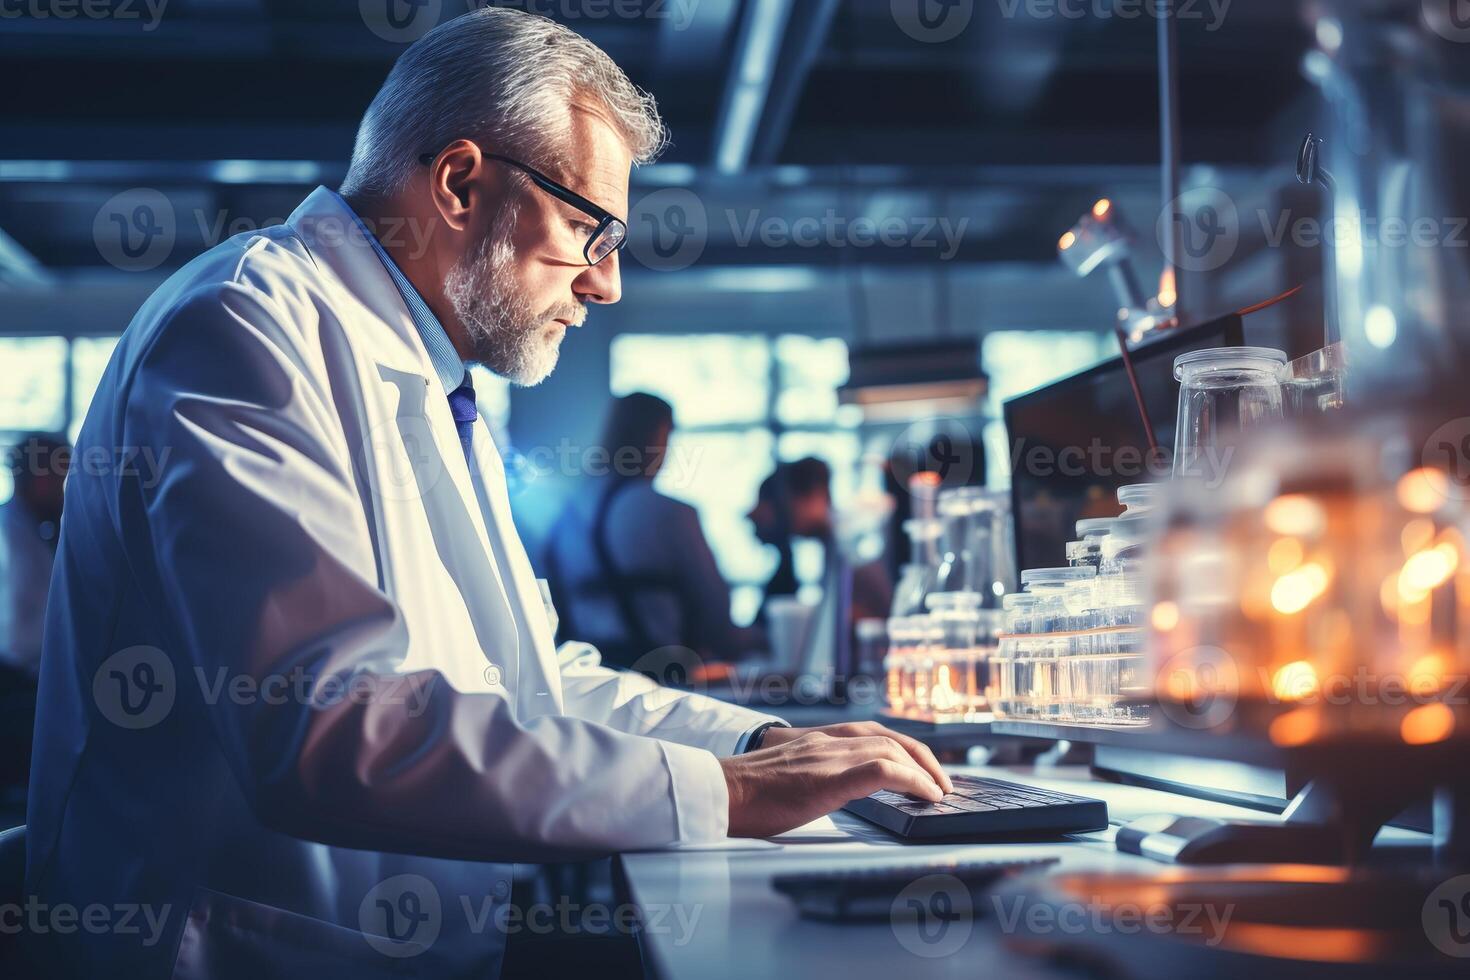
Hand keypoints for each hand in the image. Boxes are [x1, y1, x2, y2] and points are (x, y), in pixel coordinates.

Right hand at [758, 722, 952, 794]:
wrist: (720, 790)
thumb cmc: (748, 792)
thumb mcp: (790, 774)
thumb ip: (815, 773)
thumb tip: (838, 791)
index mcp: (819, 740)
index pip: (874, 732)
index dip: (905, 747)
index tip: (923, 767)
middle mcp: (827, 741)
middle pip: (890, 737)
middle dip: (923, 758)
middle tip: (941, 783)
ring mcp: (828, 757)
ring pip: (891, 749)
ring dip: (923, 769)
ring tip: (938, 791)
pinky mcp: (827, 778)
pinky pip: (880, 771)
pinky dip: (910, 780)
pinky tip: (925, 795)